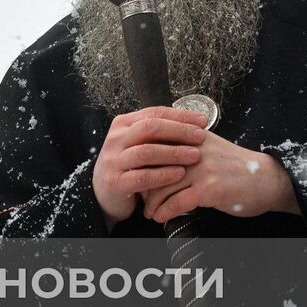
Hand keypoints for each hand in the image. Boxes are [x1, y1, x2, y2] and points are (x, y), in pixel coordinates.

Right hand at [93, 106, 206, 228]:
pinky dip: (164, 175)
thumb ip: (157, 134)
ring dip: (174, 153)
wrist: (104, 193)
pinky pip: (143, 177)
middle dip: (179, 131)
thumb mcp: (138, 144)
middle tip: (200, 136)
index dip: (180, 116)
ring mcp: (113, 161)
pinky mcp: (115, 182)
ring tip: (195, 155)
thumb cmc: (129, 166)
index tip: (203, 121)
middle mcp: (115, 139)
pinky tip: (180, 174)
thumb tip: (194, 124)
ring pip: (147, 152)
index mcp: (122, 124)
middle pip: (150, 128)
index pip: (154, 113)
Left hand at [141, 132, 301, 223]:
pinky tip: (161, 217)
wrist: (268, 180)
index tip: (136, 175)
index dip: (142, 163)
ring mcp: (201, 169)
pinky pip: (177, 202)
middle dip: (143, 184)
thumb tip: (158, 156)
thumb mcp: (210, 148)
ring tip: (148, 212)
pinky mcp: (208, 189)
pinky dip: (165, 212)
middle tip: (138, 197)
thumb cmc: (237, 167)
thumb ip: (186, 148)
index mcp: (191, 137)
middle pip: (154, 166)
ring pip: (162, 186)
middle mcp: (193, 150)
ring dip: (151, 203)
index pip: (156, 145)